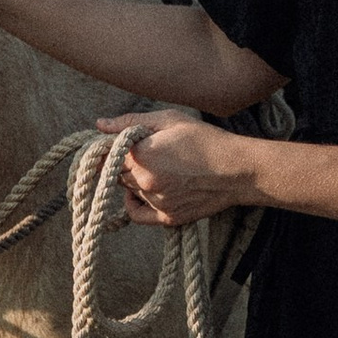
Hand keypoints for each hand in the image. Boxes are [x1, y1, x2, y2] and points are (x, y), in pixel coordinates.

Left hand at [99, 109, 258, 225]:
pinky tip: (143, 192)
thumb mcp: (169, 119)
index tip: (119, 143)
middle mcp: (144, 182)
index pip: (105, 156)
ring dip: (133, 180)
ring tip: (157, 167)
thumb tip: (100, 125)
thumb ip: (130, 122)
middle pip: (115, 173)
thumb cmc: (205, 140)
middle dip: (123, 163)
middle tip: (143, 152)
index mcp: (141, 155)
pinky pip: (137, 214)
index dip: (109, 148)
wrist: (237, 170)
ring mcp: (156, 202)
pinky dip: (134, 203)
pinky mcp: (168, 218)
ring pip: (129, 190)